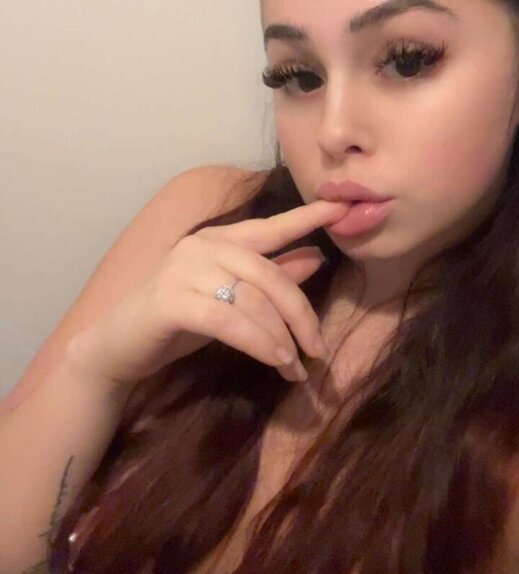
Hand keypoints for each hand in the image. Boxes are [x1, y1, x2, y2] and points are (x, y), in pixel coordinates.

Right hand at [71, 198, 349, 385]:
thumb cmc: (178, 323)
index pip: (271, 226)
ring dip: (281, 338)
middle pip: (270, 274)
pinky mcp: (171, 301)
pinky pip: (230, 321)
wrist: (119, 349)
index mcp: (219, 239)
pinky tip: (275, 361)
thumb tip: (317, 258)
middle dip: (300, 314)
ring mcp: (183, 270)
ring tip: (296, 368)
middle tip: (318, 349)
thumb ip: (270, 278)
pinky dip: (259, 343)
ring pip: (253, 300)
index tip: (344, 205)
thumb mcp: (233, 301)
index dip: (309, 216)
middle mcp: (202, 246)